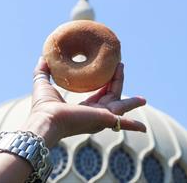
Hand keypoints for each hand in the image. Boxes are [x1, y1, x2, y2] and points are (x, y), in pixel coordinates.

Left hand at [21, 57, 146, 147]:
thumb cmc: (43, 108)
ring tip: (142, 97)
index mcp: (83, 109)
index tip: (109, 68)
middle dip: (117, 82)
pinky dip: (134, 125)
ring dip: (131, 99)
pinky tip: (143, 129)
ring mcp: (101, 118)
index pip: (98, 94)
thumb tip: (43, 56)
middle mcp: (94, 114)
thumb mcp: (43, 83)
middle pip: (112, 96)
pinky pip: (123, 122)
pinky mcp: (105, 118)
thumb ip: (42, 70)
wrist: (46, 120)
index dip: (105, 82)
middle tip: (121, 66)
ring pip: (121, 106)